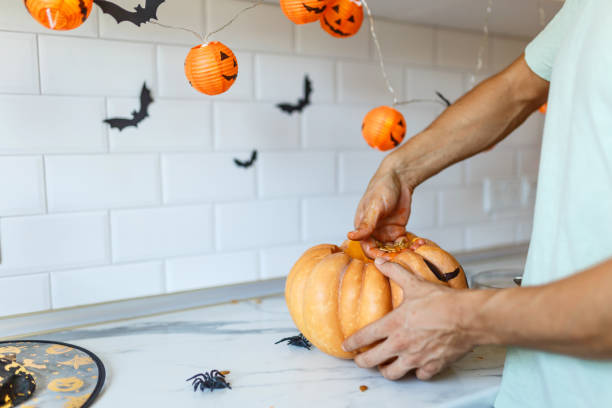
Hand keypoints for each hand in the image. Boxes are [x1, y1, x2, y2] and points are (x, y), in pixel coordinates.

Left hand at [342, 258, 474, 380]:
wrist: (468, 317)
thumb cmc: (442, 301)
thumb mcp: (415, 283)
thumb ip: (395, 272)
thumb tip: (380, 261)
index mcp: (393, 325)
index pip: (364, 338)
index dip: (351, 343)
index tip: (346, 346)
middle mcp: (401, 344)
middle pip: (371, 361)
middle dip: (362, 362)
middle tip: (360, 360)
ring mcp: (416, 358)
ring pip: (392, 374)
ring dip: (386, 370)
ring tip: (385, 365)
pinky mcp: (432, 366)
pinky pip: (418, 376)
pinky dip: (415, 372)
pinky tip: (415, 366)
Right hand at [348, 161, 413, 257]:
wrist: (399, 178)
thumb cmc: (382, 188)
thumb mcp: (374, 207)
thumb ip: (366, 224)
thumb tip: (350, 236)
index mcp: (363, 227)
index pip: (367, 248)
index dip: (377, 256)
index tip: (388, 259)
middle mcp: (373, 232)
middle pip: (380, 252)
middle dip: (391, 256)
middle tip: (404, 257)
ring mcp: (386, 231)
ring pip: (392, 249)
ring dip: (401, 252)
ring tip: (413, 251)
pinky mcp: (398, 230)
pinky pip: (402, 243)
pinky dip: (408, 245)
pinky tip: (417, 245)